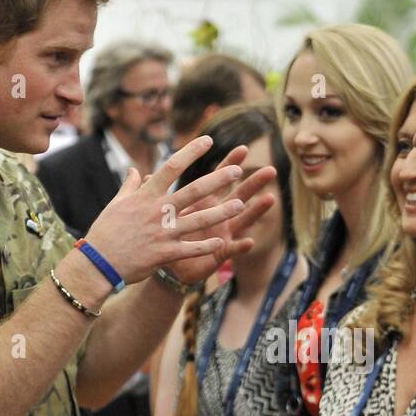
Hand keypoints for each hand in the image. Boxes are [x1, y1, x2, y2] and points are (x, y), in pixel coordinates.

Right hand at [82, 135, 255, 284]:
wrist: (97, 264)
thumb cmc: (106, 232)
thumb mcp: (116, 204)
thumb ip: (130, 186)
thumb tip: (134, 169)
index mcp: (146, 196)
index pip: (172, 167)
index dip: (192, 152)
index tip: (209, 140)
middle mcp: (157, 211)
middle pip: (193, 191)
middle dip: (217, 179)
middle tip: (237, 170)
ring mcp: (162, 233)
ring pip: (198, 220)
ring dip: (221, 212)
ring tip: (240, 204)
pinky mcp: (165, 254)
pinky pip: (191, 249)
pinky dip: (206, 246)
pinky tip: (222, 241)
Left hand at [163, 144, 278, 286]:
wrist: (167, 267)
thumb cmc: (165, 237)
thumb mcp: (159, 213)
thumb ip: (155, 194)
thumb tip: (144, 175)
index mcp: (204, 203)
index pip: (218, 179)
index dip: (230, 164)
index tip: (243, 149)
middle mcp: (217, 215)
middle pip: (239, 195)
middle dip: (254, 183)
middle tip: (271, 170)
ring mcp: (221, 234)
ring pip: (242, 220)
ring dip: (256, 210)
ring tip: (270, 199)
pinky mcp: (218, 254)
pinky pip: (230, 250)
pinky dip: (240, 246)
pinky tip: (250, 241)